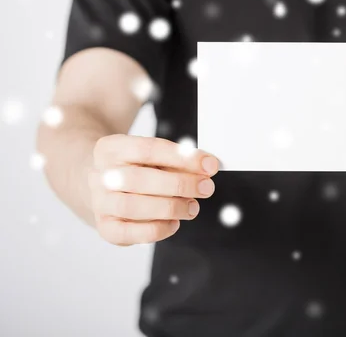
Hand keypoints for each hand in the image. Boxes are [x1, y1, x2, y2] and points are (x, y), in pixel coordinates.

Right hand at [87, 134, 218, 245]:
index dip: (182, 158)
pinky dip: (157, 229)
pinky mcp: (105, 227)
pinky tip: (174, 222)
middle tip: (206, 188)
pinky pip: (130, 233)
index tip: (210, 164)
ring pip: (133, 207)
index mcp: (111, 148)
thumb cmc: (135, 167)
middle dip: (180, 184)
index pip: (148, 149)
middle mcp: (100, 175)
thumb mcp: (152, 155)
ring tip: (192, 207)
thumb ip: (176, 161)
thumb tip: (206, 169)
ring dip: (171, 208)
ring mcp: (99, 202)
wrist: (100, 183)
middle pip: (139, 179)